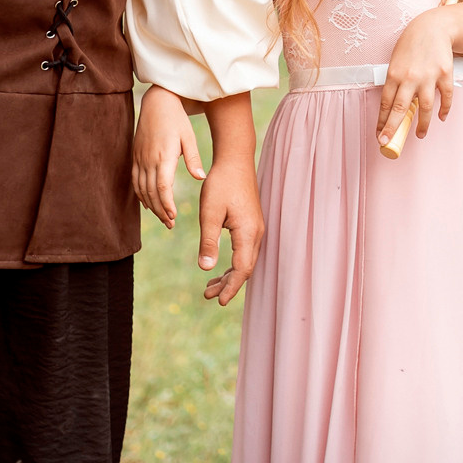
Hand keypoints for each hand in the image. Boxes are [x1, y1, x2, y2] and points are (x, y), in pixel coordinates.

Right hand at [132, 85, 204, 229]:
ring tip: (162, 218)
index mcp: (164, 156)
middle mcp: (149, 160)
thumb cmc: (177, 119)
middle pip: (151, 193)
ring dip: (151, 206)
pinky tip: (148, 203)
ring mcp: (140, 159)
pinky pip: (135, 181)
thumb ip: (194, 158)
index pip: (162, 187)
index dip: (166, 205)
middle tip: (170, 224)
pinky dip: (140, 194)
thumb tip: (200, 177)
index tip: (173, 216)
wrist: (156, 103)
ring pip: (141, 189)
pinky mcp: (135, 157)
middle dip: (160, 211)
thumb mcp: (189, 136)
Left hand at [198, 152, 261, 305]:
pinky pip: (245, 251)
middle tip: (208, 296)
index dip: (231, 287)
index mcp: (248, 232)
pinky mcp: (251, 224)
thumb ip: (209, 241)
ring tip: (209, 287)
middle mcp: (256, 233)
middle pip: (245, 268)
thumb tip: (206, 268)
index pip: (242, 269)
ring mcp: (255, 229)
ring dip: (229, 275)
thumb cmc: (221, 184)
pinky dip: (233, 263)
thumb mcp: (209, 213)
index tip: (218, 301)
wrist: (235, 161)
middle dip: (228, 285)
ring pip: (245, 261)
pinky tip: (218, 267)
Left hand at [379, 7, 455, 150]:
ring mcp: (429, 76)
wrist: (433, 27)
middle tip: (388, 143)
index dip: (382, 122)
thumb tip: (392, 108)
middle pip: (400, 109)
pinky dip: (444, 109)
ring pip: (425, 108)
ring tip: (420, 134)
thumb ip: (395, 82)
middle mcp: (410, 77)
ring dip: (422, 124)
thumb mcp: (396, 61)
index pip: (385, 103)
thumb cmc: (411, 45)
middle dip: (393, 129)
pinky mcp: (445, 74)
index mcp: (394, 73)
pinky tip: (441, 117)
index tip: (380, 135)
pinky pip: (445, 97)